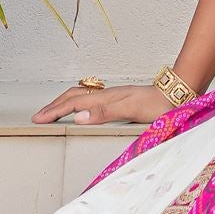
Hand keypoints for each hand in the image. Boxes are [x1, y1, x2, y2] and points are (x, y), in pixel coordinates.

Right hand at [33, 80, 171, 125]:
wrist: (177, 94)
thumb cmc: (159, 105)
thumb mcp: (132, 111)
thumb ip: (105, 113)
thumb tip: (78, 116)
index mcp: (107, 98)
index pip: (74, 104)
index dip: (55, 111)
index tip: (38, 119)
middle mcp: (107, 95)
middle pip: (73, 96)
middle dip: (54, 106)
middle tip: (38, 116)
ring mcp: (113, 96)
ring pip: (81, 95)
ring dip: (64, 102)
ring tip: (52, 110)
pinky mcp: (119, 99)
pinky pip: (91, 98)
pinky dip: (77, 102)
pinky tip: (79, 107)